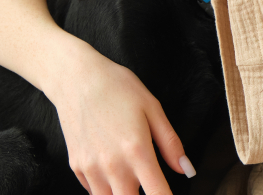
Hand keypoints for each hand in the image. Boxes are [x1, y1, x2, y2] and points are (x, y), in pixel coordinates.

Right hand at [49, 46, 193, 194]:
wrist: (75, 78)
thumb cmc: (117, 88)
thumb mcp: (152, 108)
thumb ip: (171, 144)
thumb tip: (186, 170)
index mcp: (137, 152)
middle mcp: (113, 166)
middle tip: (150, 186)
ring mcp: (91, 169)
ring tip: (132, 181)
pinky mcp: (76, 167)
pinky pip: (93, 191)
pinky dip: (105, 189)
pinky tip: (113, 175)